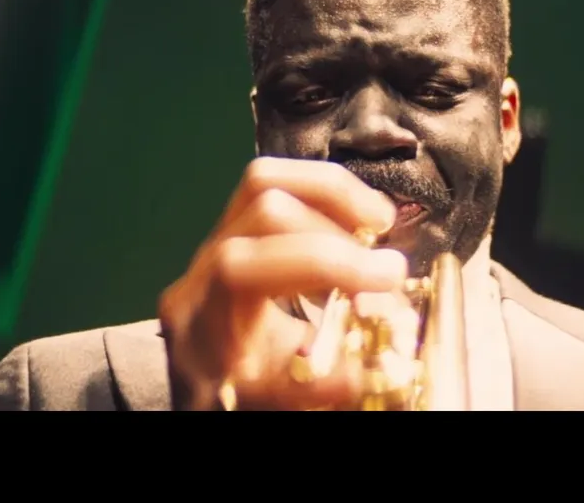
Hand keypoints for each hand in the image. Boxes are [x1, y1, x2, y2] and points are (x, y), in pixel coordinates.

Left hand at [158, 158, 405, 410]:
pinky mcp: (233, 228)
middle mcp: (198, 271)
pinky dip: (321, 195)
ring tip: (378, 223)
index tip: (388, 279)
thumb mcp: (273, 402)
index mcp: (198, 321)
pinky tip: (355, 221)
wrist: (194, 386)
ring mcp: (212, 242)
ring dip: (332, 193)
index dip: (323, 264)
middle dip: (336, 223)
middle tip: (387, 260)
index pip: (245, 267)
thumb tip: (389, 361)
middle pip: (260, 206)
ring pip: (264, 181)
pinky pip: (273, 186)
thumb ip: (324, 384)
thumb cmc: (231, 396)